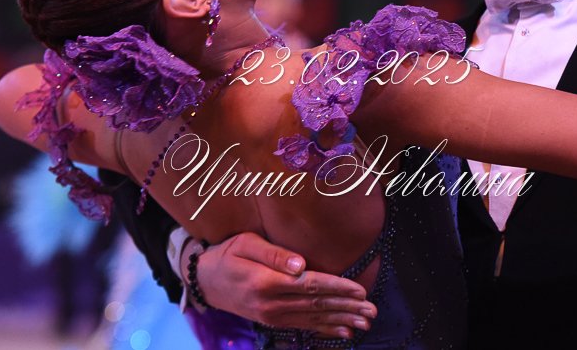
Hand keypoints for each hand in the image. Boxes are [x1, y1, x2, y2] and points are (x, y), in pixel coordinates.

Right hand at [194, 232, 376, 338]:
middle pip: (317, 305)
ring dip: (341, 320)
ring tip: (365, 322)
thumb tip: (301, 264)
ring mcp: (272, 316)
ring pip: (313, 318)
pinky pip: (303, 326)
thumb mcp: (246, 244)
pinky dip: (325, 329)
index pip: (310, 285)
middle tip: (372, 311)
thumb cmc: (228, 254)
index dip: (337, 288)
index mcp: (266, 282)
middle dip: (347, 308)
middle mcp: (271, 304)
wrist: (205, 280)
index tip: (360, 290)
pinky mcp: (272, 320)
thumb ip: (274, 254)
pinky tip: (343, 333)